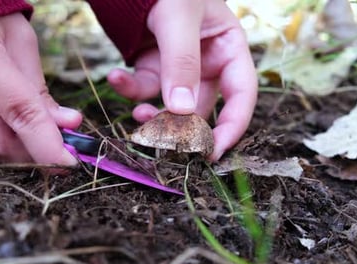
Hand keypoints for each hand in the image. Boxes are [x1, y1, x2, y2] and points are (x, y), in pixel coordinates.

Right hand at [0, 13, 81, 164]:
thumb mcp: (17, 37)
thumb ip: (38, 85)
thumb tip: (66, 125)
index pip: (19, 113)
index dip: (47, 145)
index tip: (70, 165)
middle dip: (31, 155)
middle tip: (57, 156)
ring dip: (11, 146)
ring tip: (32, 135)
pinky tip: (1, 122)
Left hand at [106, 0, 256, 160]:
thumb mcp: (179, 18)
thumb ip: (181, 62)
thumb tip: (182, 111)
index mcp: (229, 48)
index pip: (241, 95)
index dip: (231, 126)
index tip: (213, 152)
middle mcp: (207, 62)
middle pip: (202, 107)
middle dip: (182, 126)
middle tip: (164, 142)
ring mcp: (179, 67)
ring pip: (170, 104)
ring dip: (153, 114)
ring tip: (136, 114)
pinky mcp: (153, 66)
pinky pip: (145, 87)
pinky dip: (129, 88)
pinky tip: (115, 76)